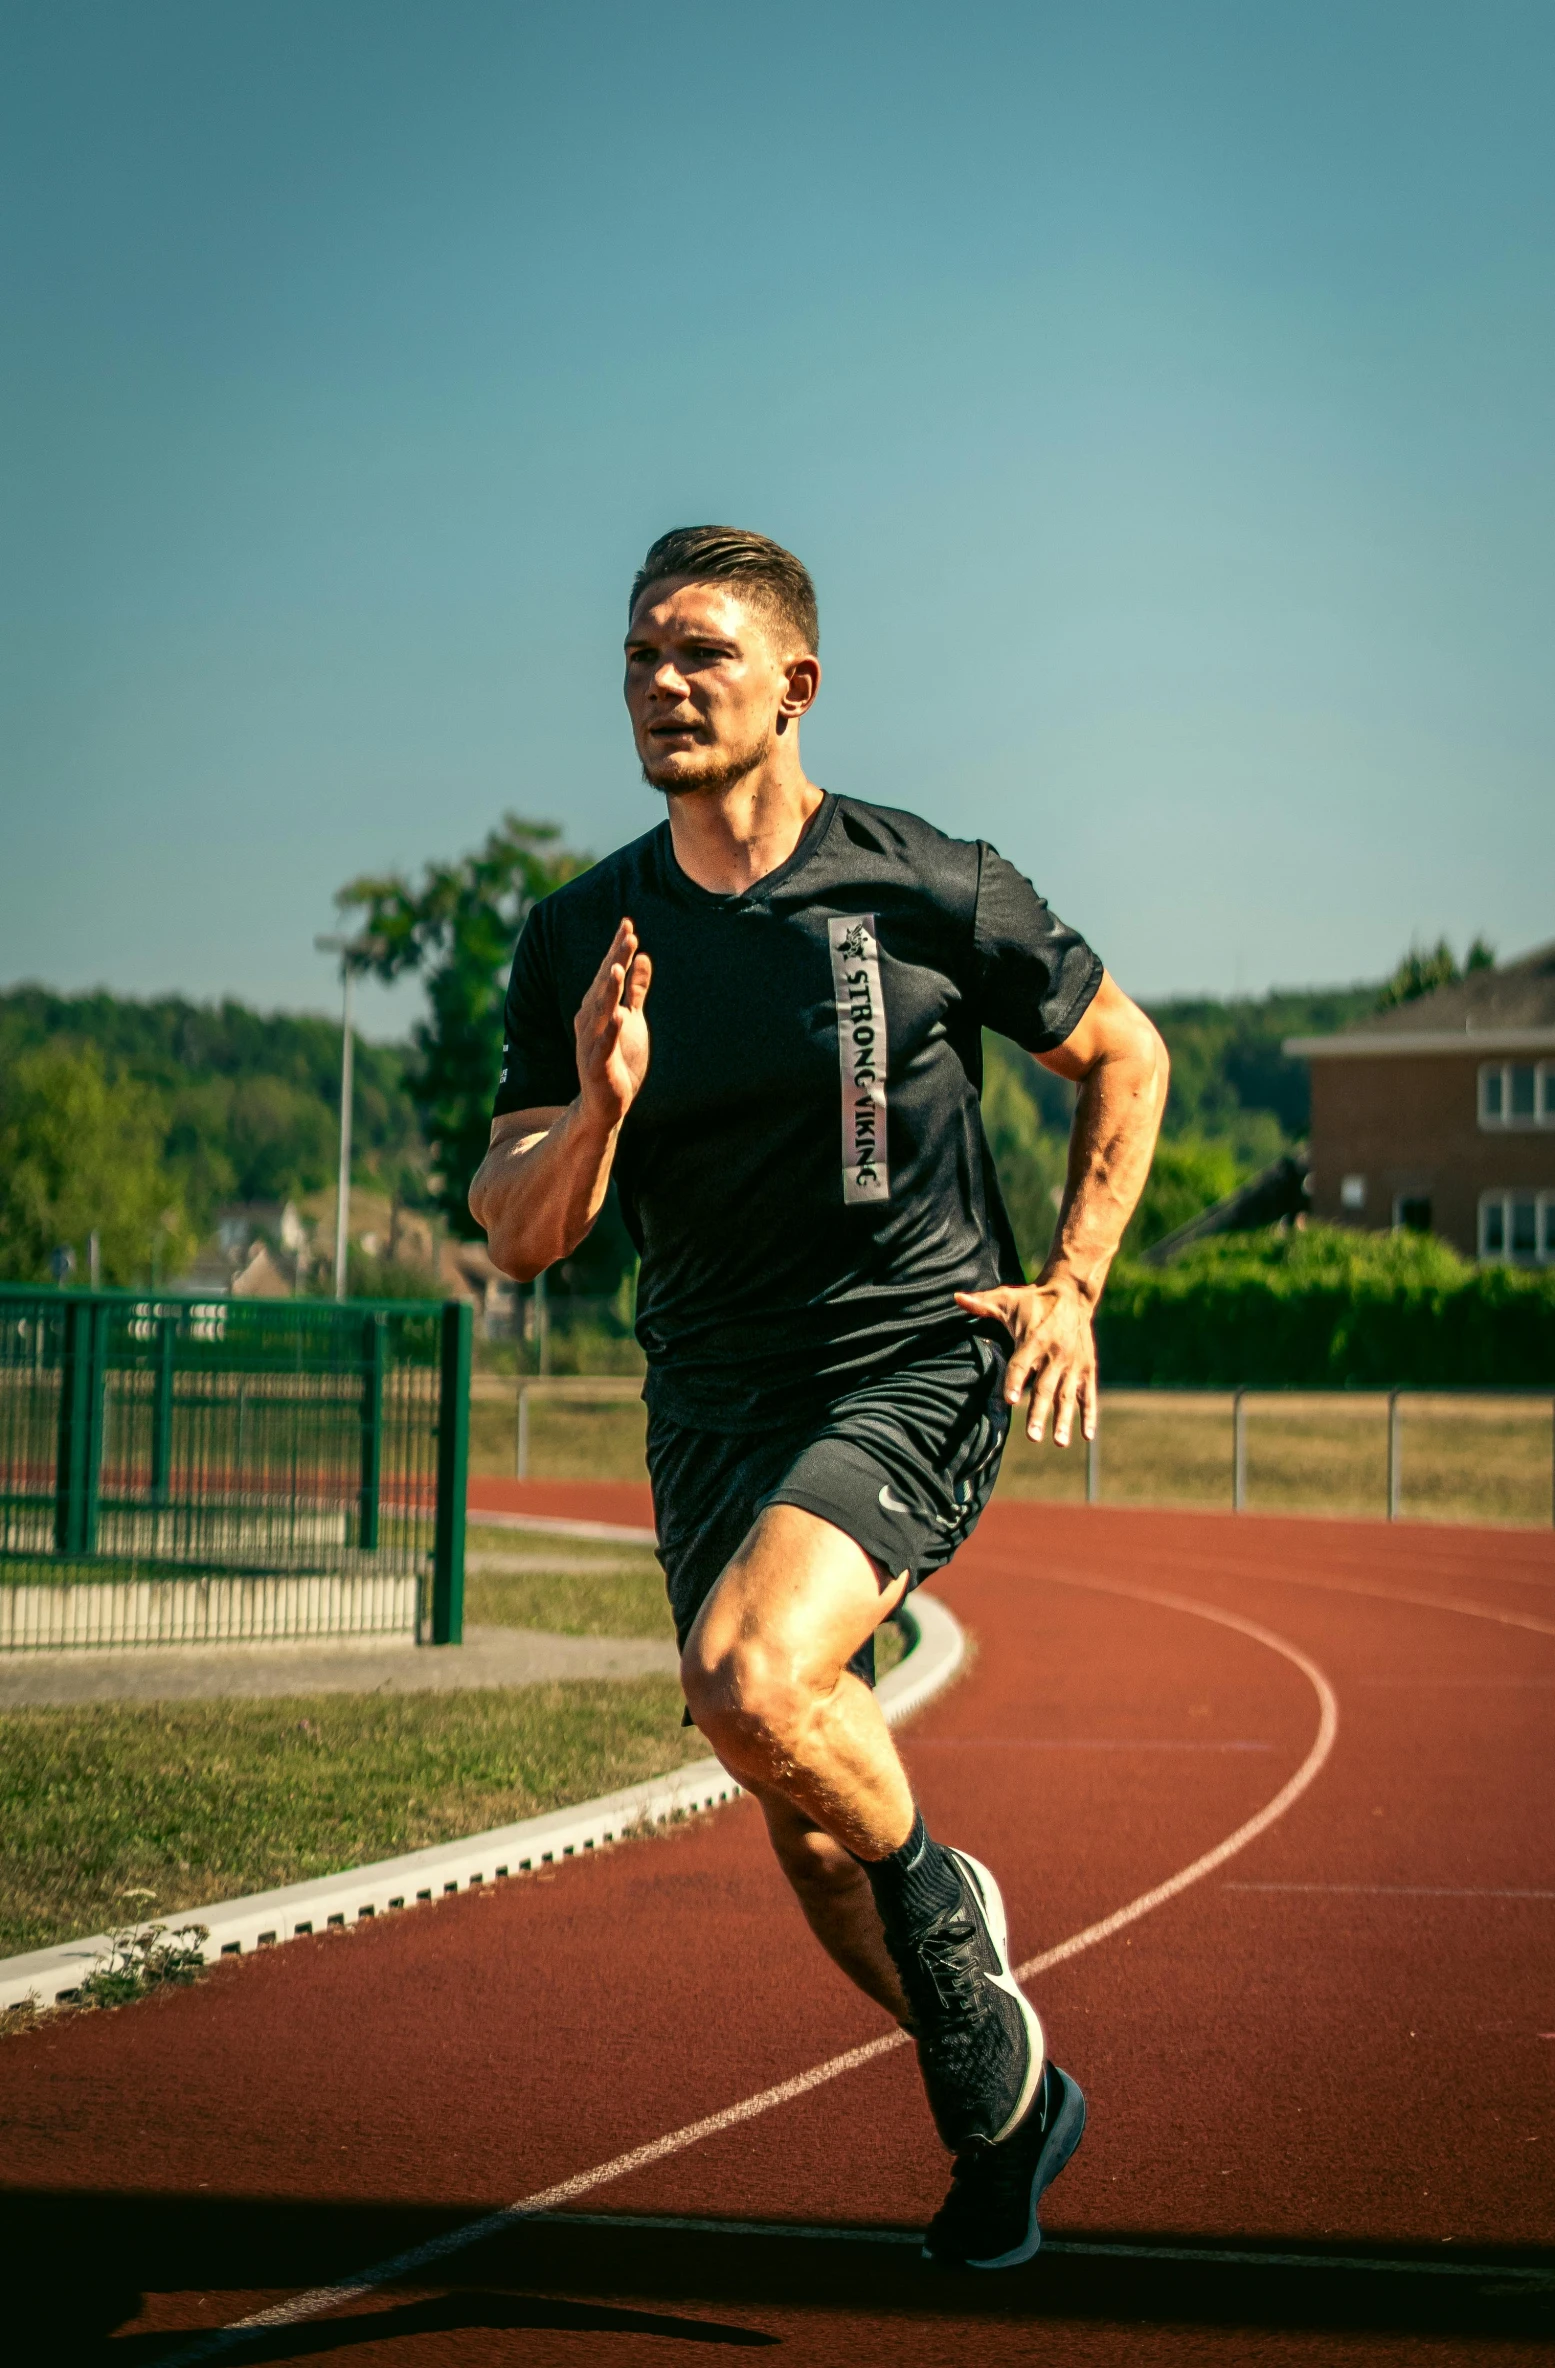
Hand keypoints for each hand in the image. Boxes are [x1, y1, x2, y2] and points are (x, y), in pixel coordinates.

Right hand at [575, 919, 651, 1125]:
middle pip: (603, 986)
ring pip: (599, 1012)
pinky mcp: (598, 1066)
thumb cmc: (619, 1059)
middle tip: (627, 935)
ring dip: (607, 990)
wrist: (606, 1104)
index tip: (628, 924)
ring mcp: (592, 1043)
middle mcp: (590, 1021)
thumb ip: (636, 990)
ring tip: (617, 968)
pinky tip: (620, 1017)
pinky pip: (604, 1046)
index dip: (617, 950)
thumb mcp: (632, 1019)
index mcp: (597, 1008)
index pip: (608, 972)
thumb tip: (643, 957)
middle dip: (614, 960)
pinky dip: (611, 1031)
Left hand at [954, 1275, 1095, 1446]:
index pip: (1022, 1364)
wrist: (1073, 1294)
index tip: (1010, 1400)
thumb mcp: (1007, 1298)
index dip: (1015, 1381)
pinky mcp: (1087, 1368)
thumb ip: (982, 1304)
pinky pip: (1089, 1394)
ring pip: (1067, 1396)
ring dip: (1064, 1419)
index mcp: (1034, 1339)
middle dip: (1039, 1413)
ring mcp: (1073, 1364)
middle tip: (1032, 1436)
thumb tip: (956, 1298)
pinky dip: (1090, 1414)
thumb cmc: (1033, 1299)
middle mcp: (1055, 1354)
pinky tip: (1087, 1436)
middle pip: (1045, 1388)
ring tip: (1058, 1442)